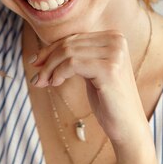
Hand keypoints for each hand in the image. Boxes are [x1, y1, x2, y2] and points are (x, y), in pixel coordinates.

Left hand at [31, 31, 149, 147]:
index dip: (50, 49)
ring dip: (50, 68)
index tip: (35, 63)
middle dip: (47, 60)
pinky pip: (72, 63)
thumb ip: (77, 56)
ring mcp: (115, 54)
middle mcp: (117, 40)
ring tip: (43, 83)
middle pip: (69, 43)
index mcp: (114, 37)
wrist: (128, 126)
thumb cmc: (107, 100)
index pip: (74, 37)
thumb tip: (42, 52)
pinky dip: (59, 72)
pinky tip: (55, 83)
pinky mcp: (109, 69)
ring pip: (68, 52)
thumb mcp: (91, 71)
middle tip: (36, 78)